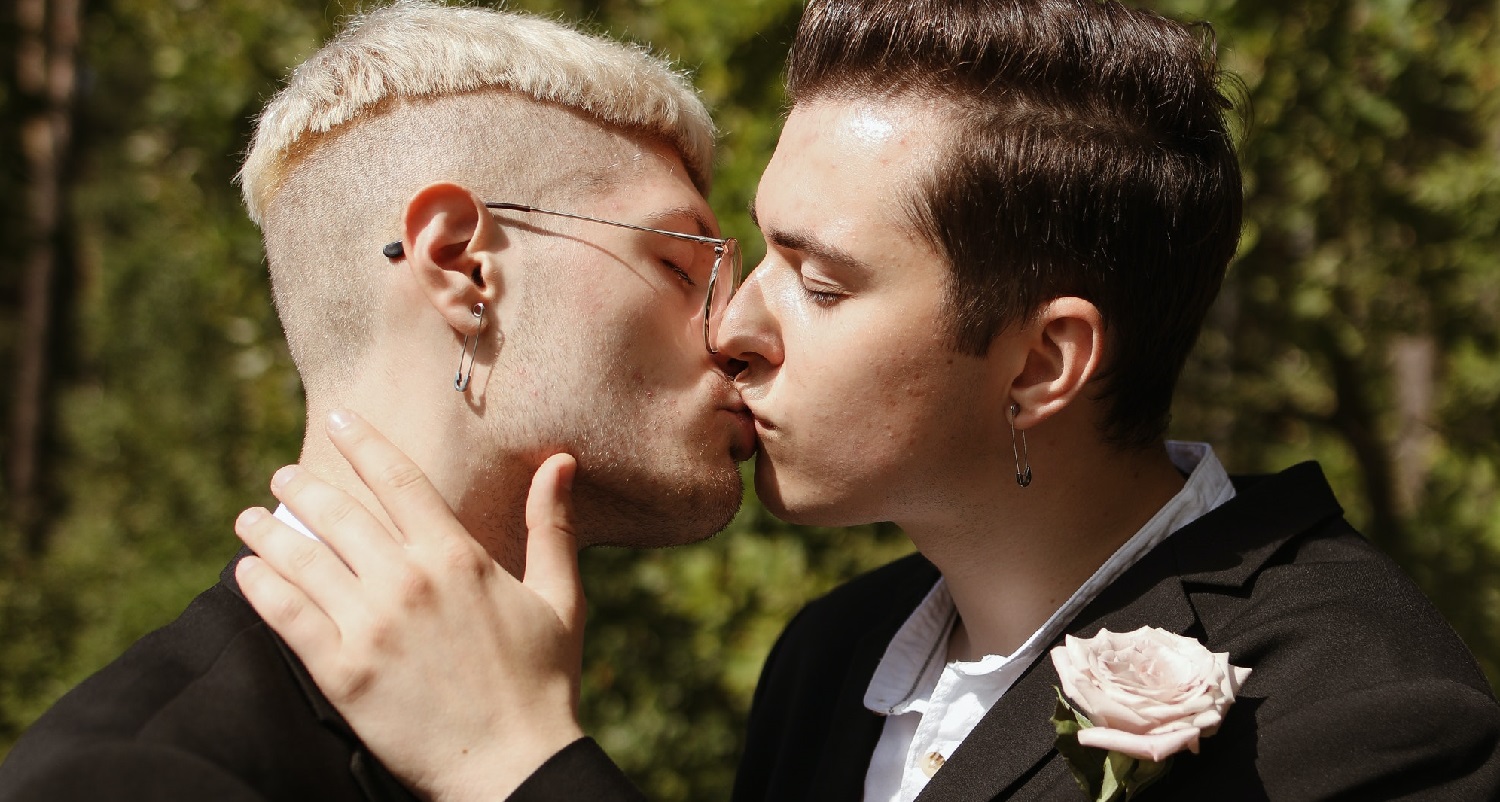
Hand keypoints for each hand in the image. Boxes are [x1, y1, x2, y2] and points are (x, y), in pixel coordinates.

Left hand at [233, 410, 585, 801]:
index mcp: (458, 557)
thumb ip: (551, 526)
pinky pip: (286, 616)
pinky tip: (245, 572)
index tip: (336, 420)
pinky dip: (260, 587)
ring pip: (302, 559)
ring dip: (268, 532)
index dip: (362, 444)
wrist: (514, 767)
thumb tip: (558, 462)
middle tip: (281, 476)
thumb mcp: (560, 598)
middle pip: (338, 514)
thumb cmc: (544, 683)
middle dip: (302, 488)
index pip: (398, 480)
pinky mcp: (342, 672)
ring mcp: (371, 625)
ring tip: (249, 518)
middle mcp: (408, 580)